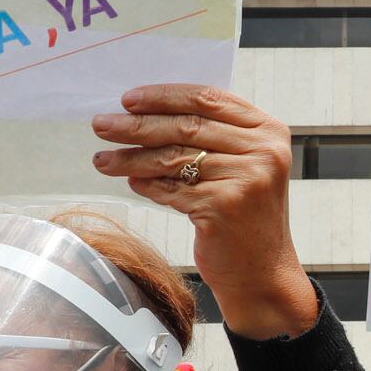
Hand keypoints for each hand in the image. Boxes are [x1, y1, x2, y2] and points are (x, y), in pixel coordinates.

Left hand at [91, 85, 316, 339]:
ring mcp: (246, 178)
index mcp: (269, 131)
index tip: (128, 99)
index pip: (208, 98)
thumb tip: (148, 113)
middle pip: (187, 125)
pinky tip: (130, 182)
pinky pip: (171, 188)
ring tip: (102, 159)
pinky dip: (147, 185)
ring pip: (174, 157)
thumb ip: (213, 137)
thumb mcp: (243, 167)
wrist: (263, 274)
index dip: (164, 96)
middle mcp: (264, 151)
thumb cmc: (246, 218)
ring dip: (132, 157)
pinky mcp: (224, 205)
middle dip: (138, 124)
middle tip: (101, 125)